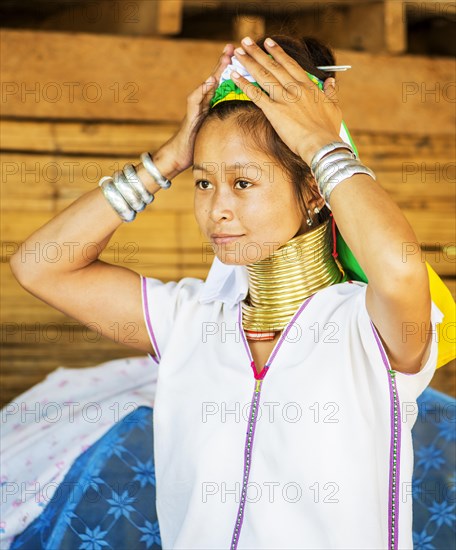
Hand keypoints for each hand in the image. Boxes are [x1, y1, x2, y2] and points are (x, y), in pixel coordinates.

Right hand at [154, 44, 234, 173]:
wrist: (180, 156)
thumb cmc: (198, 145)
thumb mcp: (216, 131)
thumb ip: (224, 121)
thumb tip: (241, 119)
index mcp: (211, 105)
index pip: (222, 84)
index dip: (231, 71)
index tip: (241, 57)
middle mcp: (203, 103)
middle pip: (214, 79)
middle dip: (223, 63)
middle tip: (231, 47)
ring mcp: (195, 108)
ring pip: (205, 86)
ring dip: (215, 71)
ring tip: (224, 58)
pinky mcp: (190, 116)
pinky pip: (194, 101)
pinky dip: (201, 90)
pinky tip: (208, 82)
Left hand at [229, 37, 341, 166]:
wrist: (322, 145)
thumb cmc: (328, 130)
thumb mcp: (334, 108)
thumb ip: (331, 92)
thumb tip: (331, 81)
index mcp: (308, 87)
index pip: (290, 65)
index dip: (278, 53)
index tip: (268, 43)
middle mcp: (295, 88)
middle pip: (273, 66)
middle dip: (258, 52)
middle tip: (246, 41)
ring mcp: (284, 98)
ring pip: (263, 75)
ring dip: (249, 62)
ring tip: (238, 52)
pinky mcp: (274, 111)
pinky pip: (256, 94)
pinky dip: (244, 84)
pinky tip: (235, 75)